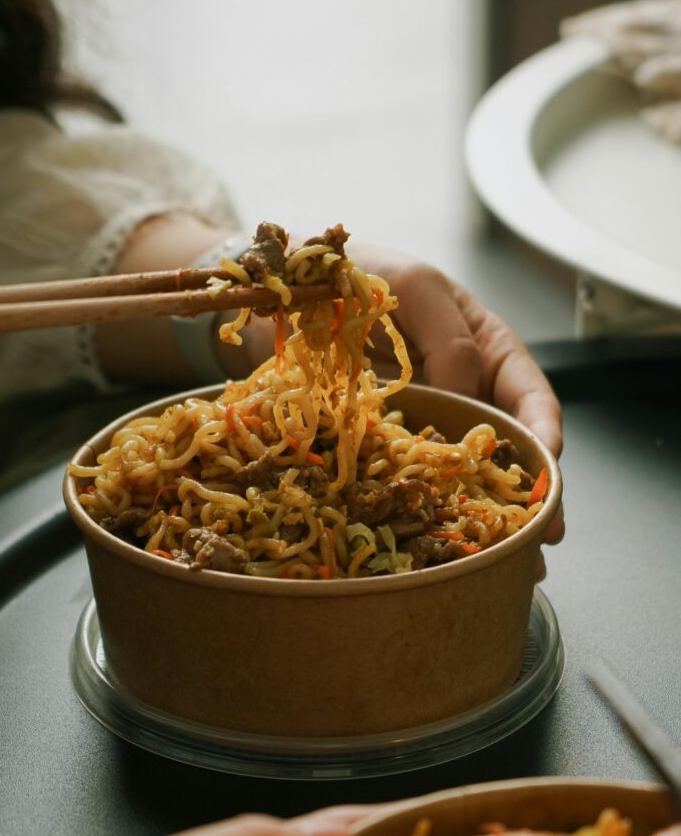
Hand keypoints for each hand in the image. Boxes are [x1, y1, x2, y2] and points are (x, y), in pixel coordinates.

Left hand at [354, 245, 564, 550]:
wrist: (287, 295)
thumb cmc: (357, 275)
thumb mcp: (413, 285)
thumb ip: (448, 334)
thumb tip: (469, 390)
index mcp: (485, 350)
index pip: (531, 397)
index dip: (545, 433)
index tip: (548, 466)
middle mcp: (465, 393)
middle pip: (509, 449)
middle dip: (528, 493)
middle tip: (541, 537)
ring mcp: (426, 424)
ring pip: (466, 475)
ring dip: (486, 516)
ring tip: (508, 560)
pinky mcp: (386, 446)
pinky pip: (413, 482)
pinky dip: (428, 512)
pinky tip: (437, 542)